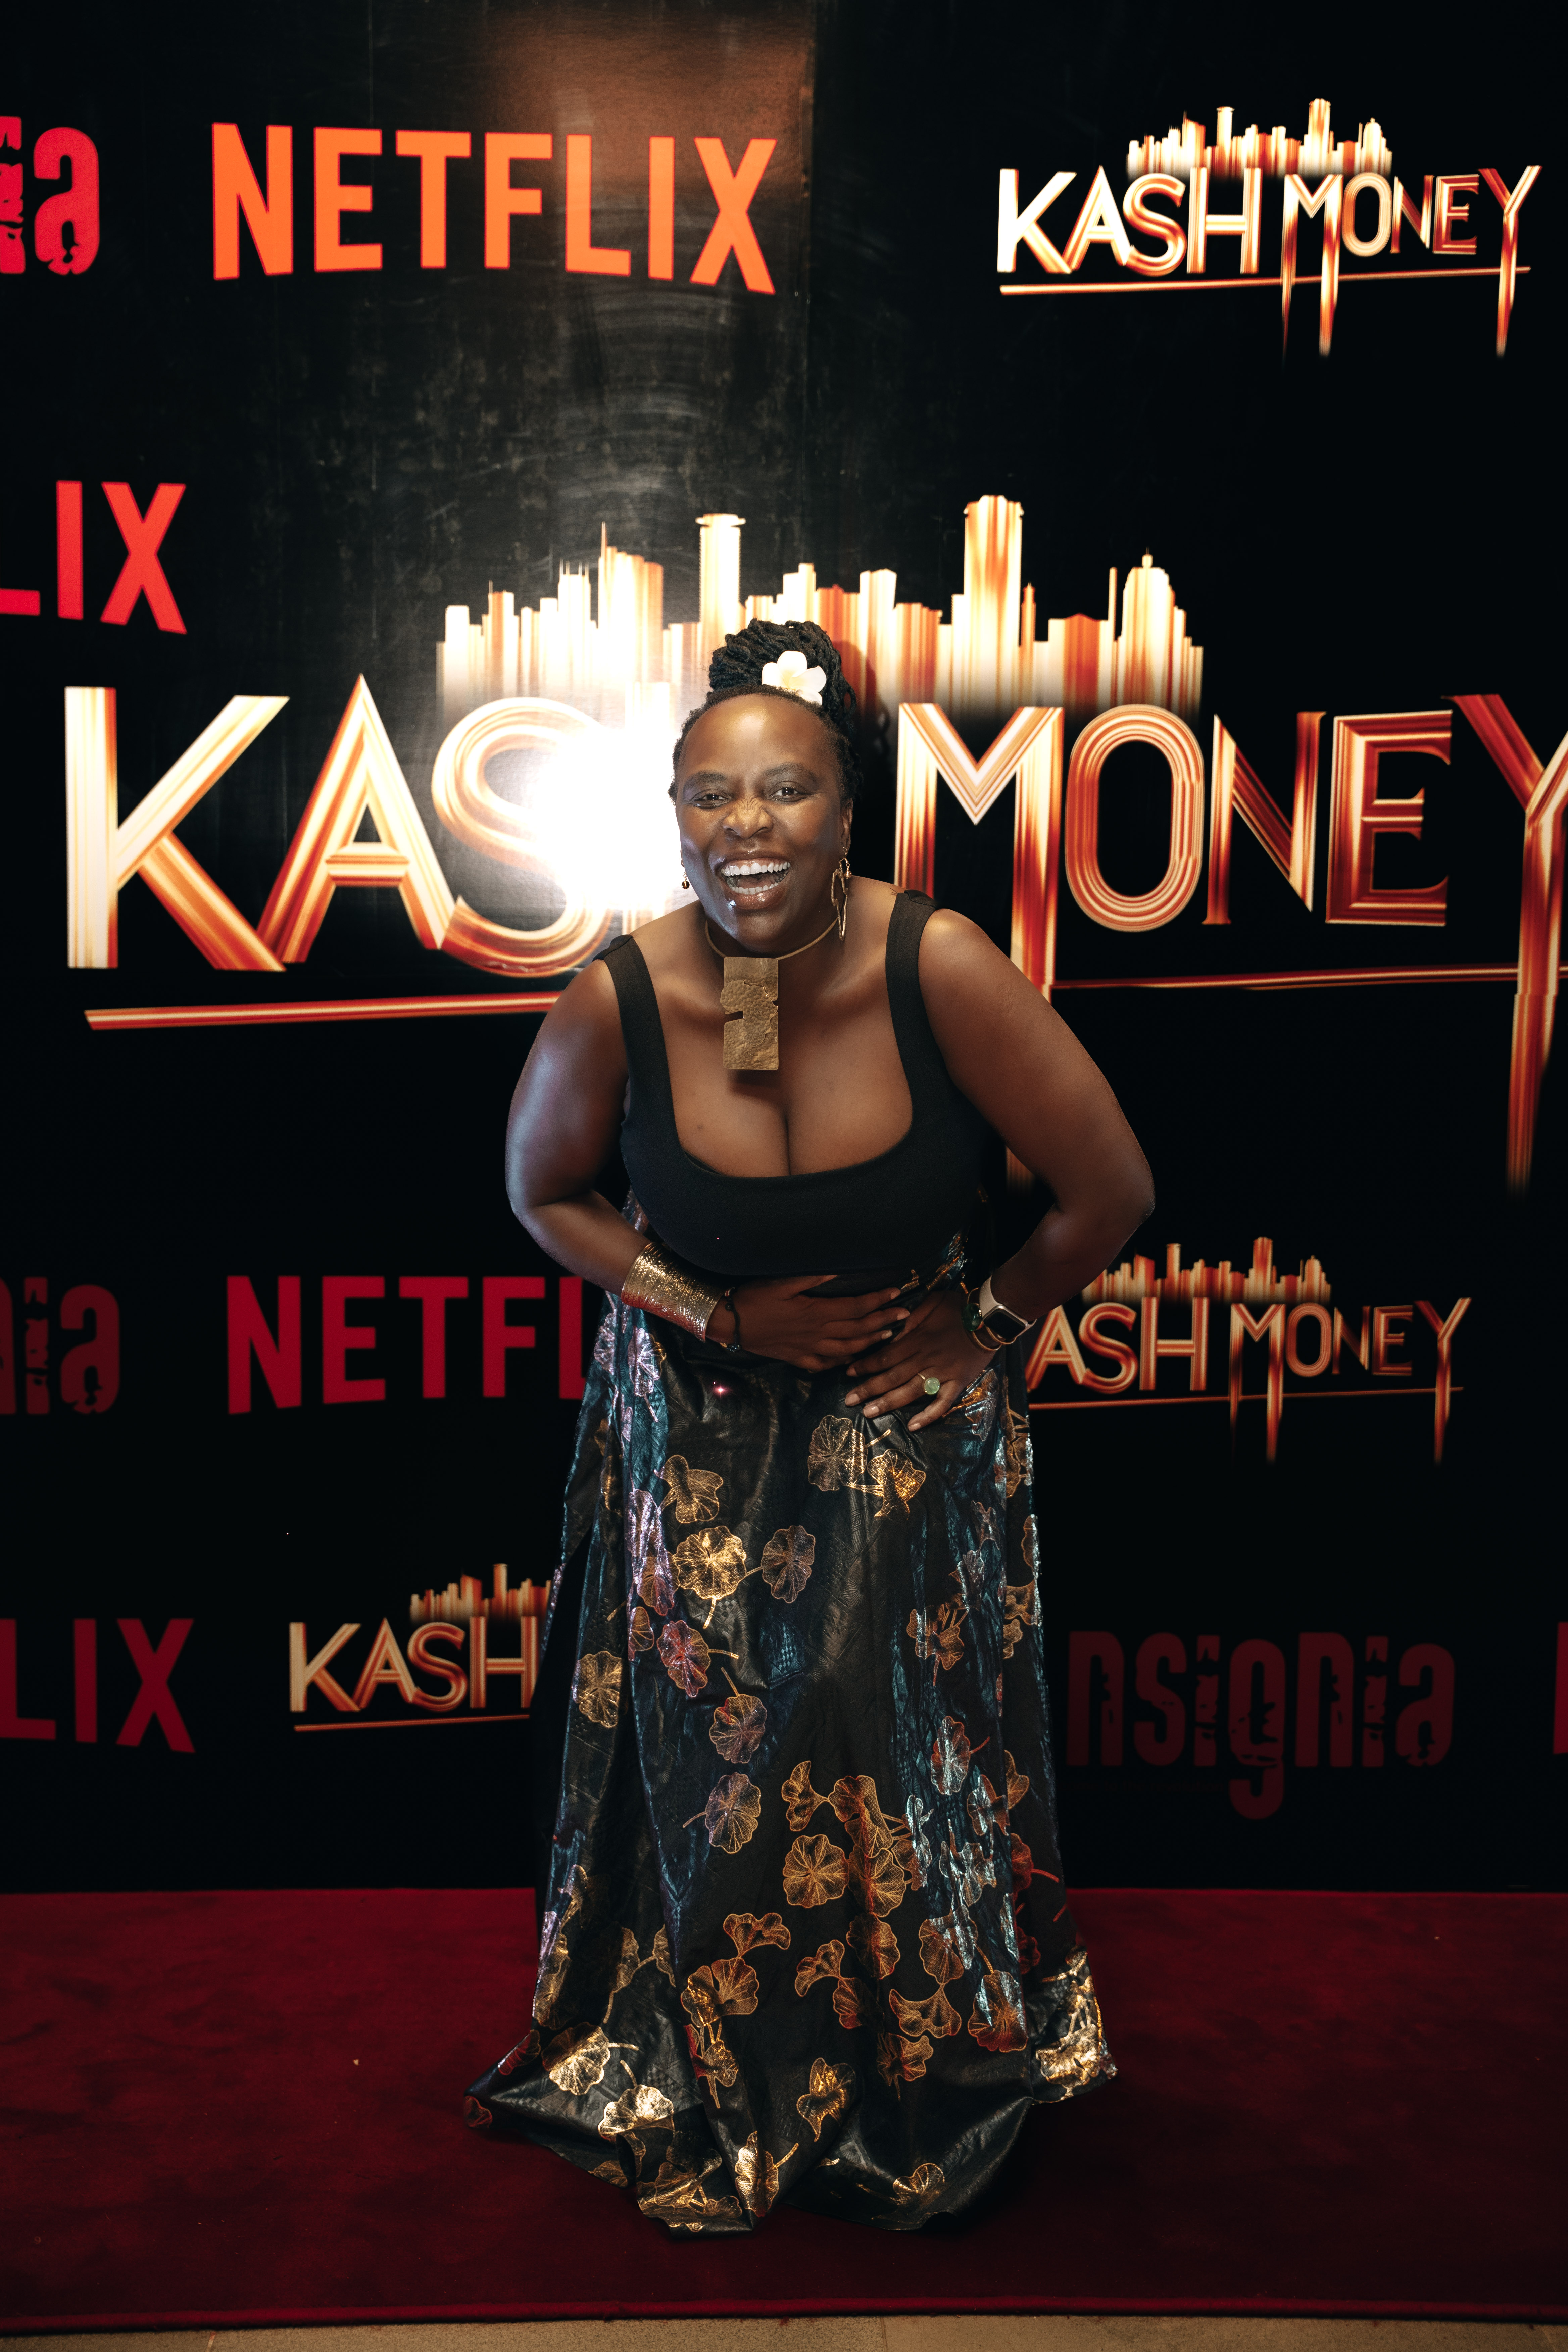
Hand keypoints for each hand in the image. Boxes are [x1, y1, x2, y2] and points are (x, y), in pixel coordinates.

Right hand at [713, 1275, 910, 1372]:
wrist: (730, 1323)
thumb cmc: (755, 1298)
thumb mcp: (783, 1282)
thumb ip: (814, 1278)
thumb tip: (840, 1271)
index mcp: (817, 1312)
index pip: (857, 1307)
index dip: (879, 1301)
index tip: (897, 1293)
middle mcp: (818, 1334)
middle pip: (859, 1329)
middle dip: (884, 1321)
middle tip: (904, 1314)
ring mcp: (810, 1350)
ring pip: (849, 1349)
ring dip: (871, 1342)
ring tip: (888, 1334)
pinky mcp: (799, 1359)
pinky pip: (828, 1364)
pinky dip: (844, 1361)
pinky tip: (854, 1358)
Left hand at [843, 1288, 995, 1428]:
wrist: (990, 1317)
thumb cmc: (958, 1307)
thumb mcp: (930, 1303)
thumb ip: (910, 1319)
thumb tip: (892, 1333)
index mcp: (916, 1340)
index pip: (885, 1356)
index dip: (865, 1365)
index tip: (848, 1372)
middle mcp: (925, 1359)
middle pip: (891, 1376)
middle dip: (868, 1389)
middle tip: (849, 1400)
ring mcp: (942, 1373)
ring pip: (910, 1391)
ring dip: (888, 1403)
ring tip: (868, 1413)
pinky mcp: (958, 1383)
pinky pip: (942, 1403)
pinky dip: (928, 1416)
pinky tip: (913, 1426)